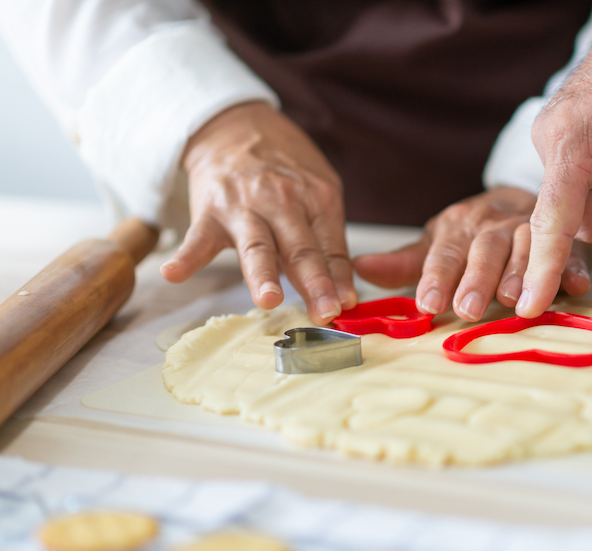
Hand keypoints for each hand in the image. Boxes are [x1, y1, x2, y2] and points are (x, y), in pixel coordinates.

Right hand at [160, 102, 355, 324]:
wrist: (235, 125)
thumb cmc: (284, 168)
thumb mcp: (318, 193)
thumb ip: (329, 243)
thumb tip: (343, 294)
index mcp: (317, 200)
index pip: (331, 248)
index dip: (339, 280)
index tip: (346, 306)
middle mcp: (284, 203)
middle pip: (301, 249)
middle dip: (314, 282)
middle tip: (324, 312)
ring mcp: (245, 208)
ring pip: (257, 246)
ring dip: (262, 273)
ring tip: (268, 299)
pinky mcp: (209, 211)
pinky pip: (197, 237)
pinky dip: (185, 256)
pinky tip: (174, 273)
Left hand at [354, 187, 590, 320]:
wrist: (524, 197)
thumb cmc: (475, 232)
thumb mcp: (438, 242)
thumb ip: (405, 263)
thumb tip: (359, 270)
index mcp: (460, 226)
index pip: (445, 253)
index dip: (436, 278)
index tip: (428, 304)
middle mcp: (495, 226)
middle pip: (486, 250)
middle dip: (478, 279)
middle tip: (469, 308)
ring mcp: (533, 231)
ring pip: (529, 247)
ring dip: (523, 274)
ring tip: (515, 302)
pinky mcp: (569, 240)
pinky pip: (574, 252)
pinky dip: (575, 267)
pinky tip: (575, 286)